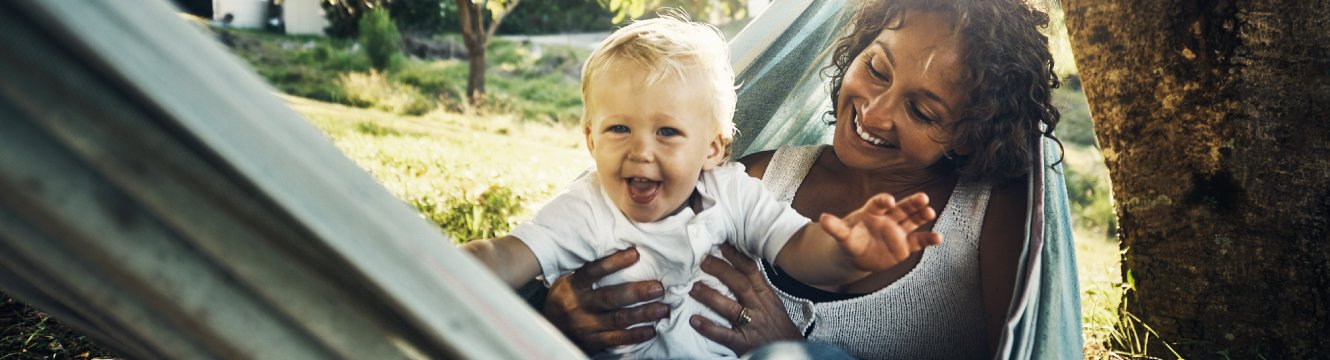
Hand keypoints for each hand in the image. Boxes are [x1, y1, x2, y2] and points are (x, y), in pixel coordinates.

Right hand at [542, 248, 669, 352]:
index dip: (613, 262)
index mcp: (572, 286)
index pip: (593, 271)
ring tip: (662, 308)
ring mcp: (585, 326)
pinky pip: (616, 339)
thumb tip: (620, 248)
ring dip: (643, 314)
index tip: (634, 254)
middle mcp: (578, 305)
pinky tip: (650, 330)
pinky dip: (635, 335)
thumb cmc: (565, 298)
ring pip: (617, 319)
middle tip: (658, 288)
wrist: (549, 330)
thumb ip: (589, 271)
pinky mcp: (592, 342)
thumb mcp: (568, 281)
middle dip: (637, 293)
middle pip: (610, 297)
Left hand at [689, 244, 802, 354]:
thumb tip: (737, 267)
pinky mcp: (744, 343)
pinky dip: (709, 328)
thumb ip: (756, 286)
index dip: (736, 256)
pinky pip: (724, 335)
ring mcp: (752, 325)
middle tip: (702, 260)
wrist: (789, 349)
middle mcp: (759, 307)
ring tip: (692, 288)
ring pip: (730, 308)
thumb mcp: (772, 302)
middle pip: (740, 284)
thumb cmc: (778, 325)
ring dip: (710, 296)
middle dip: (721, 270)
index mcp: (765, 295)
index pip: (751, 271)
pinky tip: (694, 321)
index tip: (721, 244)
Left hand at [820, 192, 940, 271]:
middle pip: (902, 207)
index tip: (889, 200)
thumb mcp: (843, 235)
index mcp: (873, 211)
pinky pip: (919, 240)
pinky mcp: (906, 245)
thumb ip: (835, 228)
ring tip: (930, 211)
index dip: (884, 201)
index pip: (879, 203)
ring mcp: (899, 230)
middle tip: (923, 197)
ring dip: (922, 215)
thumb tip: (822, 219)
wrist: (859, 255)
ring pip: (913, 220)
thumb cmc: (851, 239)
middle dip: (912, 203)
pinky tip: (938, 237)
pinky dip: (928, 239)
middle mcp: (889, 218)